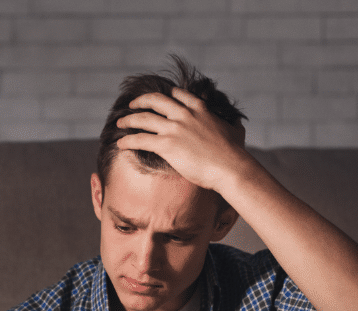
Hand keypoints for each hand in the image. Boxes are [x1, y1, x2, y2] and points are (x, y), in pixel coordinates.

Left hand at [115, 87, 248, 192]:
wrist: (230, 167)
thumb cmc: (235, 154)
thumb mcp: (235, 130)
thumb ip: (232, 124)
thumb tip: (237, 122)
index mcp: (200, 109)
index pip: (178, 95)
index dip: (165, 95)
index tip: (157, 98)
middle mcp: (184, 115)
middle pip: (155, 101)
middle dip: (140, 101)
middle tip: (131, 105)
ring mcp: (174, 129)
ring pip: (143, 118)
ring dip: (128, 120)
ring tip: (119, 123)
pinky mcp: (167, 145)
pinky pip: (140, 139)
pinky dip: (127, 140)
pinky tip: (120, 143)